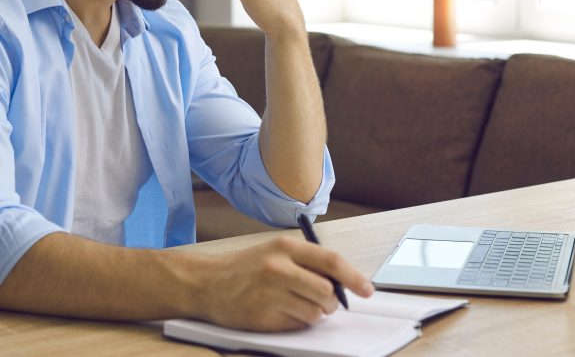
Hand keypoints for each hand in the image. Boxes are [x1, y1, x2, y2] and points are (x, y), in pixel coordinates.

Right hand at [193, 236, 373, 331]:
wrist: (207, 283)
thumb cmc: (246, 267)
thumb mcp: (276, 252)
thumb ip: (307, 263)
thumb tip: (343, 282)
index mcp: (285, 247)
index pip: (331, 261)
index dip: (354, 277)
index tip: (367, 290)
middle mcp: (278, 268)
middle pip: (327, 292)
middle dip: (333, 302)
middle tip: (325, 302)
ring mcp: (269, 294)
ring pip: (315, 312)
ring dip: (315, 314)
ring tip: (297, 305)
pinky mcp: (263, 317)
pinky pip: (298, 326)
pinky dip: (298, 323)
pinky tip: (282, 312)